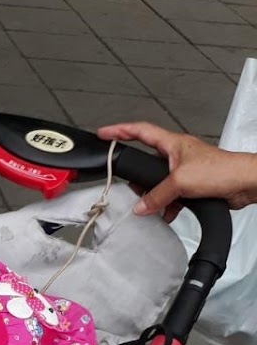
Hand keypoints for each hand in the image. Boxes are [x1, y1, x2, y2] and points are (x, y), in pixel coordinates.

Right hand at [99, 121, 256, 217]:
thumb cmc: (220, 170)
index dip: (119, 131)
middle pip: (147, 162)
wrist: (242, 184)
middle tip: (128, 185)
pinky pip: (172, 196)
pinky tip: (168, 213)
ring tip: (151, 205)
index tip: (103, 133)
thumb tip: (140, 206)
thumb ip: (156, 195)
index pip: (140, 131)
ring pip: (159, 183)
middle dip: (138, 177)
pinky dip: (168, 206)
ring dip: (155, 196)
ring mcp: (184, 170)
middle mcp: (177, 155)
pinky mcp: (192, 185)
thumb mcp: (180, 181)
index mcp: (172, 144)